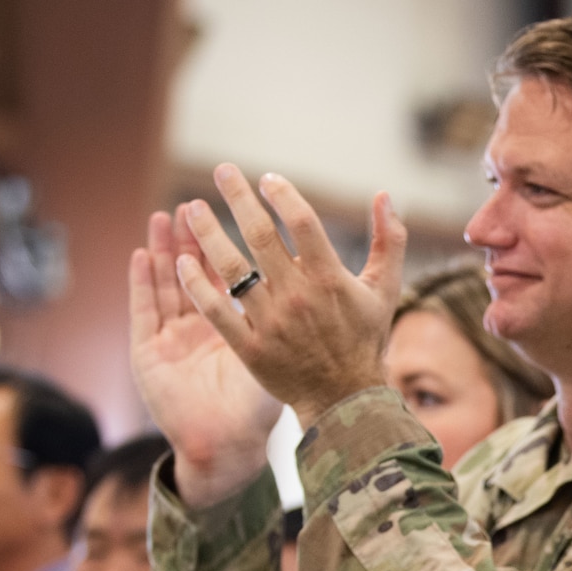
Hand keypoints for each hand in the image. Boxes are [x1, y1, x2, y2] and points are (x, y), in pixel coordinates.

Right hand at [130, 205, 283, 506]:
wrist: (228, 447)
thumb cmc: (258, 408)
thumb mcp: (284, 358)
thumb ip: (299, 324)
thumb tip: (324, 292)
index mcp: (236, 325)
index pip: (234, 276)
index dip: (235, 245)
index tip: (241, 212)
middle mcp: (202, 329)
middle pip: (197, 272)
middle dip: (198, 236)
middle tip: (198, 201)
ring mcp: (173, 338)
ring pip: (166, 283)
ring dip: (164, 248)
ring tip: (164, 216)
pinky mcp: (149, 352)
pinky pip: (144, 311)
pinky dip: (142, 281)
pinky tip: (141, 255)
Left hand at [175, 165, 405, 424]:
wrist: (345, 399)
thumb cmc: (363, 339)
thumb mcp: (384, 289)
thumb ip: (389, 240)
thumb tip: (385, 196)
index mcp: (329, 279)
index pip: (302, 221)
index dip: (282, 194)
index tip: (267, 179)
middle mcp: (297, 297)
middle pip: (259, 235)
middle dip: (237, 197)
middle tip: (221, 171)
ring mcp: (271, 323)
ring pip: (231, 268)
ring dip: (208, 233)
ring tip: (192, 209)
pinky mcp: (250, 348)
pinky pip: (216, 311)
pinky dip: (197, 285)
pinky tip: (182, 262)